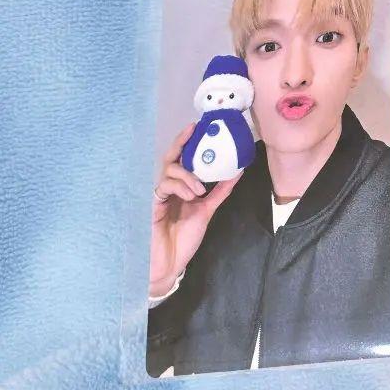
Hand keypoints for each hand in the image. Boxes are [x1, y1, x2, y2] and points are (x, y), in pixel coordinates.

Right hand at [149, 122, 241, 297]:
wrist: (169, 263)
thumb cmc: (184, 239)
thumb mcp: (206, 210)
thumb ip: (219, 191)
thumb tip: (237, 172)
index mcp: (181, 187)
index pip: (182, 159)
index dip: (189, 142)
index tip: (200, 126)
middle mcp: (169, 188)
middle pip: (171, 158)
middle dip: (181, 143)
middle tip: (193, 131)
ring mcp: (159, 195)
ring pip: (169, 170)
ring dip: (187, 174)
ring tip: (199, 188)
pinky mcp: (152, 204)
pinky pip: (164, 186)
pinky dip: (180, 186)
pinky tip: (191, 195)